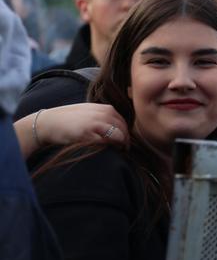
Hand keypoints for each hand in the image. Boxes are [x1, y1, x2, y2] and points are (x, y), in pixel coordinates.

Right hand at [15, 103, 129, 158]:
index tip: (125, 141)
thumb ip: (103, 116)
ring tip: (119, 151)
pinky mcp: (88, 133)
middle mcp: (103, 114)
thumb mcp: (89, 112)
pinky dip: (110, 147)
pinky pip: (106, 141)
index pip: (123, 122)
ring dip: (121, 144)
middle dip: (126, 140)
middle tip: (124, 149)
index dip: (126, 133)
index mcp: (105, 108)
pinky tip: (108, 151)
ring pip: (118, 135)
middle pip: (123, 129)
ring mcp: (96, 123)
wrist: (48, 122)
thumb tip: (117, 128)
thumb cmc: (69, 119)